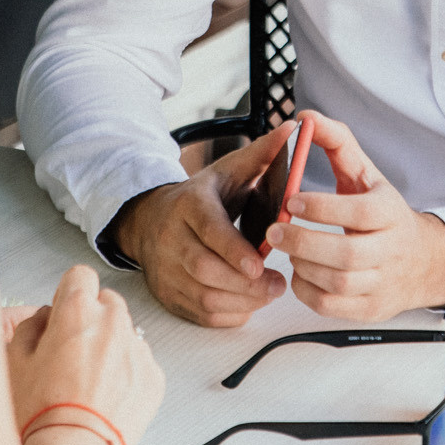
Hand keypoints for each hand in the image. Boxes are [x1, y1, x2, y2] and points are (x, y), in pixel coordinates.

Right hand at [5, 264, 164, 444]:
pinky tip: (105, 397)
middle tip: (73, 353)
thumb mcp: (15, 361)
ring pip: (126, 333)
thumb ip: (31, 326)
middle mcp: (113, 322)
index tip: (65, 311)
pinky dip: (127, 374)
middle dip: (92, 320)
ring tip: (88, 382)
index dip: (69, 293)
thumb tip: (46, 317)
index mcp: (77, 311)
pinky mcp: (154, 377)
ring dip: (111, 347)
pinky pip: (140, 363)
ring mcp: (138, 349)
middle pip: (107, 302)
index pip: (80, 276)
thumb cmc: (42, 412)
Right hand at [107, 121, 295, 326]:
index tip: (261, 264)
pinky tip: (248, 302)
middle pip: (205, 269)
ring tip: (269, 292)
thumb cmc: (201, 197)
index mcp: (188, 204)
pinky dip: (229, 314)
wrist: (149, 220)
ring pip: (204, 296)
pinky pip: (200, 315)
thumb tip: (294, 129)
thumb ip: (262, 154)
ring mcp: (166, 270)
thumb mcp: (228, 170)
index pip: (209, 229)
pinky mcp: (168, 295)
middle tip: (278, 284)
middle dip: (246, 283)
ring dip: (242, 301)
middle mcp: (171, 238)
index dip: (234, 250)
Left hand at [266, 111, 444, 320]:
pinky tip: (299, 272)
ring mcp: (382, 283)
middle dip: (304, 243)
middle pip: (348, 255)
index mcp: (391, 212)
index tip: (292, 200)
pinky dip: (307, 292)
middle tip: (273, 232)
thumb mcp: (365, 172)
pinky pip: (332, 308)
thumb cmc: (380, 210)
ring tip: (286, 248)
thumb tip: (305, 118)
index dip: (325, 208)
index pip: (361, 213)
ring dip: (304, 266)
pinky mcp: (371, 309)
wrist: (420, 260)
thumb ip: (335, 141)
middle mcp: (392, 250)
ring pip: (339, 284)